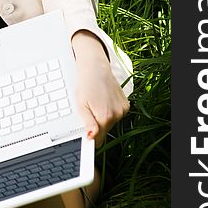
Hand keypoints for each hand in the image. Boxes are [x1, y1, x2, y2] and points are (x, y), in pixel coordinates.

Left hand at [71, 30, 129, 147]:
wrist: (96, 68)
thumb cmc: (87, 84)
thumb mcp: (81, 105)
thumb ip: (88, 124)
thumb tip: (91, 138)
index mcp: (105, 116)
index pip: (99, 139)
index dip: (92, 138)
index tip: (87, 139)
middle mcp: (117, 114)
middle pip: (105, 131)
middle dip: (97, 125)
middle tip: (89, 110)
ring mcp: (123, 110)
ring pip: (111, 123)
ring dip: (104, 118)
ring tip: (97, 103)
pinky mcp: (126, 105)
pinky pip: (116, 115)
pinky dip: (110, 111)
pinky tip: (104, 101)